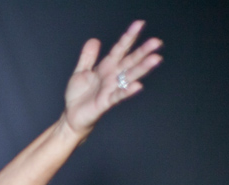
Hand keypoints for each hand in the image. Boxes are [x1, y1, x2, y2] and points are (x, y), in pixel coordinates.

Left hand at [62, 20, 162, 135]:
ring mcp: (110, 89)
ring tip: (155, 59)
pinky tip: (137, 85)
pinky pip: (118, 96)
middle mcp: (112, 77)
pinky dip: (127, 91)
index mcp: (106, 67)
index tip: (140, 24)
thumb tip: (94, 40)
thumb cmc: (78, 96)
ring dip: (142, 68)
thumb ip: (88, 57)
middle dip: (143, 52)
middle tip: (157, 42)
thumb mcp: (80, 72)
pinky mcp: (105, 102)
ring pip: (128, 76)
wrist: (71, 116)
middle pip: (130, 61)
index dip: (129, 37)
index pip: (120, 49)